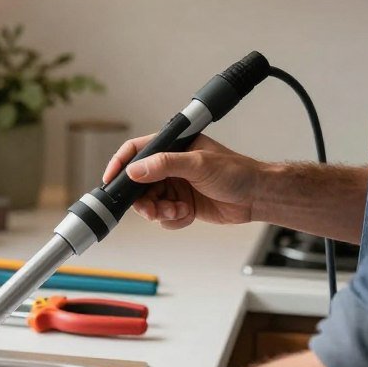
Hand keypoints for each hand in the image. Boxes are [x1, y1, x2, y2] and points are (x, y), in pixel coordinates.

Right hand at [102, 134, 262, 228]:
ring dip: (160, 211)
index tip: (111, 181)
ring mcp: (175, 186)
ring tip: (176, 212)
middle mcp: (170, 166)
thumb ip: (165, 165)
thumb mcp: (199, 164)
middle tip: (152, 210)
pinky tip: (187, 214)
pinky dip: (172, 219)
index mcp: (173, 147)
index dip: (120, 165)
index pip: (136, 152)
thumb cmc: (236, 172)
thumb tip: (135, 170)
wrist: (256, 197)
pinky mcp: (181, 204)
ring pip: (150, 203)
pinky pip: (163, 216)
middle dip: (143, 200)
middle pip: (139, 184)